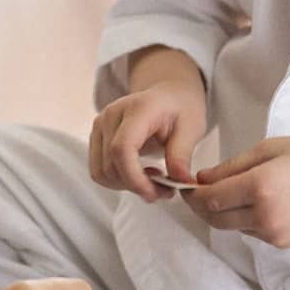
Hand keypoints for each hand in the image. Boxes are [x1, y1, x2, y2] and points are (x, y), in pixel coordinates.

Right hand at [90, 71, 207, 199]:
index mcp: (138, 109)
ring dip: (126, 185)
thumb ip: (182, 154)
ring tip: (153, 181)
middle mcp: (111, 115)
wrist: (168, 95)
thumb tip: (179, 180)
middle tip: (164, 190)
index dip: (134, 178)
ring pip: (101, 172)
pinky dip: (118, 181)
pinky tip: (139, 174)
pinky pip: (99, 170)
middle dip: (136, 186)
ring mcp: (100, 125)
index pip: (122, 148)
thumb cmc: (181, 108)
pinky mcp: (96, 137)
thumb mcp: (192, 127)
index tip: (154, 193)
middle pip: (111, 165)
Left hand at [189, 136, 289, 246]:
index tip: (186, 185)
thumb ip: (231, 166)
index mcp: (260, 186)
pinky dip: (243, 220)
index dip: (193, 193)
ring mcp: (273, 234)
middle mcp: (264, 215)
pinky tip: (255, 203)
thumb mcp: (268, 149)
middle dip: (200, 207)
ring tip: (228, 193)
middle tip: (194, 192)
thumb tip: (201, 178)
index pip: (211, 198)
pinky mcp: (281, 244)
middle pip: (215, 218)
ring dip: (222, 213)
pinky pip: (251, 232)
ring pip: (232, 227)